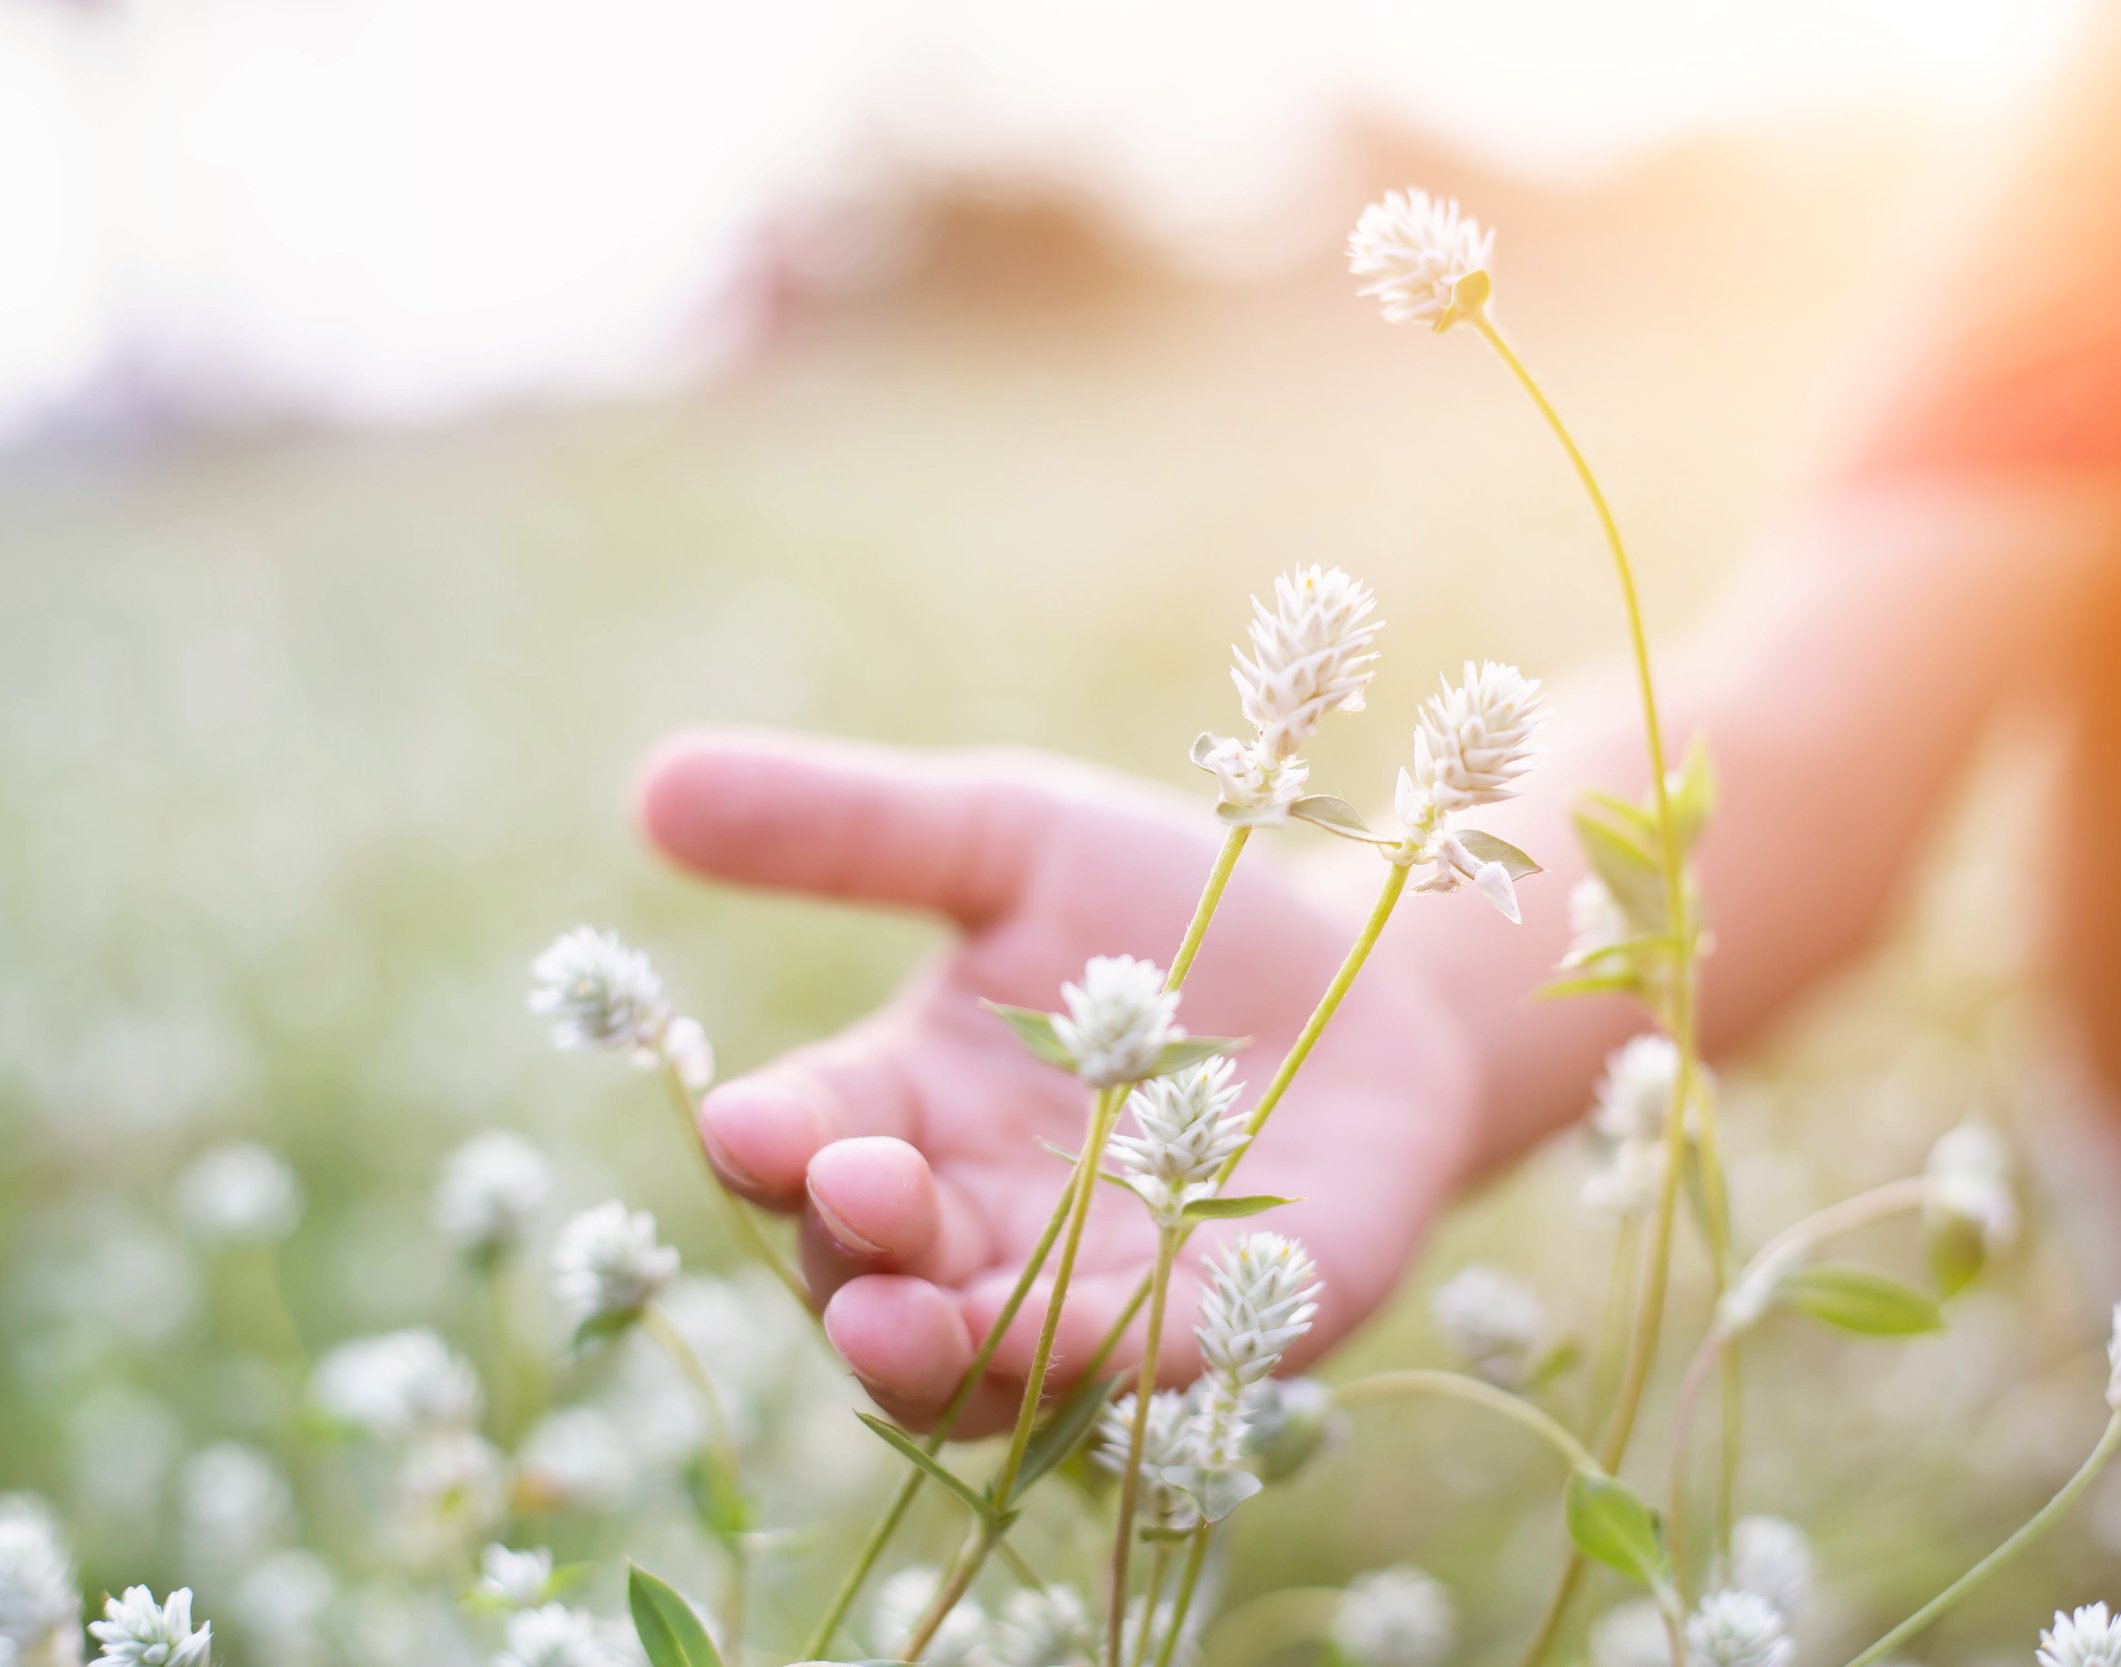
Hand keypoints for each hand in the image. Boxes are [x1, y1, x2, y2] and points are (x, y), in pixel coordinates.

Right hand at [641, 728, 1482, 1432]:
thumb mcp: (1014, 837)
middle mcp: (981, 1220)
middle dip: (854, 1240)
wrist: (1368, 984)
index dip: (773, 1141)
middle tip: (854, 1188)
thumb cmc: (1167, 913)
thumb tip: (653, 784)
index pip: (806, 1140)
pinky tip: (1086, 1334)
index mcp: (908, 1104)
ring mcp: (1095, 1291)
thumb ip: (853, 829)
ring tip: (895, 1322)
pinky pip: (1146, 1366)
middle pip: (875, 1264)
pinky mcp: (1224, 1328)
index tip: (751, 1121)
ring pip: (982, 1358)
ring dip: (936, 1348)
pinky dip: (1107, 1358)